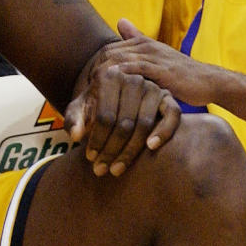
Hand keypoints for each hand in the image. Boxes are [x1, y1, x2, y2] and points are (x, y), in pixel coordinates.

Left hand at [64, 63, 180, 176]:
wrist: (117, 98)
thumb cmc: (95, 106)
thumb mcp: (79, 110)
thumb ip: (73, 120)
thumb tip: (76, 136)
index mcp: (109, 75)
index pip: (104, 115)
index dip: (96, 140)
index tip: (90, 158)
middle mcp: (133, 78)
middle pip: (124, 123)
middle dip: (111, 150)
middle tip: (101, 170)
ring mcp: (153, 87)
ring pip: (144, 124)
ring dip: (131, 151)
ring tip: (117, 169)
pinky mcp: (168, 97)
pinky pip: (172, 115)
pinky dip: (163, 132)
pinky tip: (151, 148)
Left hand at [91, 19, 217, 106]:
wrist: (208, 81)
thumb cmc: (181, 74)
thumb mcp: (158, 57)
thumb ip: (138, 41)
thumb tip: (120, 20)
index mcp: (142, 42)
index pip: (108, 50)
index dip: (94, 67)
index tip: (86, 87)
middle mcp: (145, 46)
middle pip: (108, 54)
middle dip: (94, 73)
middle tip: (84, 94)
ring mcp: (153, 56)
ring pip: (118, 61)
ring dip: (103, 78)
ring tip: (92, 97)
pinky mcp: (161, 69)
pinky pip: (134, 71)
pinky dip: (120, 80)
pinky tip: (110, 95)